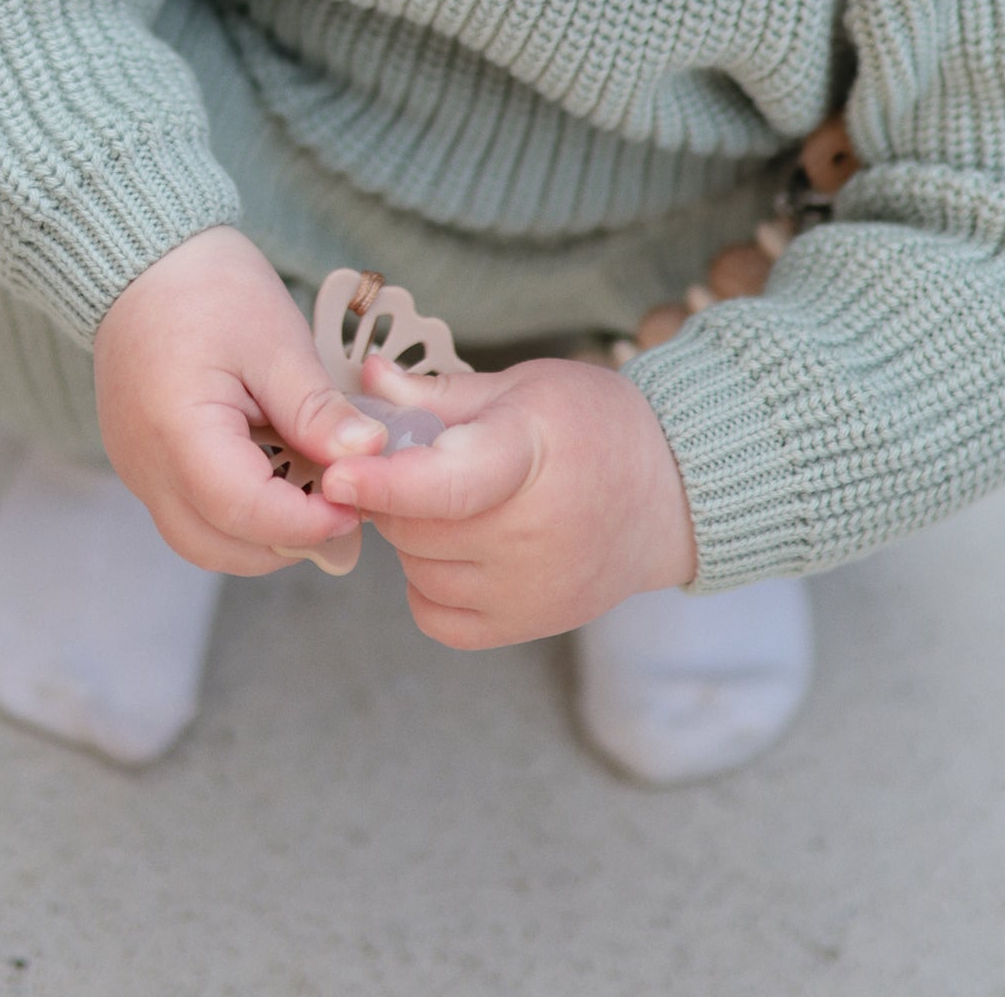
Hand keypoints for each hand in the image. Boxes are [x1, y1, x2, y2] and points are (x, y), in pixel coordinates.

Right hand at [94, 227, 385, 574]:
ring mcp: (138, 470)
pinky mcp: (144, 464)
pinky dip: (238, 515)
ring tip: (314, 494)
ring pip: (202, 541)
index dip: (307, 522)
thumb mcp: (276, 342)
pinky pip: (191, 514)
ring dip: (262, 536)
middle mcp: (146, 466)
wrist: (145, 260)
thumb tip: (366, 456)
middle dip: (287, 542)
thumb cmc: (209, 288)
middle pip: (219, 547)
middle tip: (343, 506)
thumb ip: (317, 410)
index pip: (245, 513)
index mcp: (178, 431)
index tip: (357, 505)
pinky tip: (280, 477)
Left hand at [318, 355, 697, 648]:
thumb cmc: (593, 425)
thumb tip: (364, 378)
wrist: (670, 494)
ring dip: (412, 535)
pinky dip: (429, 582)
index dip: (383, 480)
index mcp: (531, 453)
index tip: (334, 473)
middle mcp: (532, 532)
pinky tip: (462, 547)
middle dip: (394, 489)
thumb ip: (437, 393)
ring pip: (415, 567)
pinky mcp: (526, 625)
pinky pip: (434, 614)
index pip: (446, 482)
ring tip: (459, 502)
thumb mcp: (521, 388)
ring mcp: (530, 588)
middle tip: (426, 461)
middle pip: (412, 523)